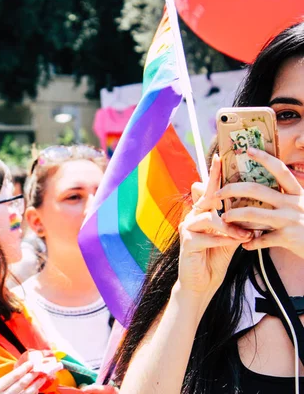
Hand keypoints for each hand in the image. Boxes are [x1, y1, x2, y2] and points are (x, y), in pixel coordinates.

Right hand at [0, 361, 46, 393]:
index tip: (32, 363)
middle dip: (32, 375)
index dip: (24, 368)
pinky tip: (37, 389)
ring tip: (42, 378)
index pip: (14, 376)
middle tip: (40, 369)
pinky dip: (33, 393)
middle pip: (21, 383)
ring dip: (36, 385)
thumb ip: (8, 379)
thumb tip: (25, 368)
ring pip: (27, 392)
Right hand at [178, 154, 252, 298]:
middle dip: (221, 194)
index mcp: (202, 212)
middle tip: (240, 197)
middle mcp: (192, 216)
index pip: (210, 190)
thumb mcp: (230, 236)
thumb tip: (250, 207)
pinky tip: (235, 244)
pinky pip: (209, 236)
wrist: (202, 282)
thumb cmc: (215, 257)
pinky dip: (224, 240)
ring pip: (210, 218)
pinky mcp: (187, 242)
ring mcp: (187, 229)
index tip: (220, 157)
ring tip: (245, 235)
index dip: (214, 174)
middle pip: (207, 198)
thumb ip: (236, 221)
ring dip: (230, 227)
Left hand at [216, 147, 303, 253]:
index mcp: (298, 193)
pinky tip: (245, 244)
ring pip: (253, 213)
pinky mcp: (288, 238)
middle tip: (217, 193)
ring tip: (224, 217)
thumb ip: (288, 198)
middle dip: (233, 189)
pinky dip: (250, 242)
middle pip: (257, 190)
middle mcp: (294, 203)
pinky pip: (261, 239)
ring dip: (235, 215)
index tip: (249, 150)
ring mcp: (290, 220)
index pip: (280, 170)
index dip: (265, 159)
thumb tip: (266, 190)